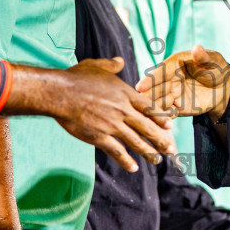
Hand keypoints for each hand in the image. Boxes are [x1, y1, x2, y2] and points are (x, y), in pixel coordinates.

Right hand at [55, 58, 174, 173]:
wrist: (59, 93)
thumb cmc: (76, 78)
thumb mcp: (97, 66)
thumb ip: (111, 65)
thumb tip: (120, 61)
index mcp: (125, 93)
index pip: (149, 108)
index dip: (160, 118)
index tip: (169, 126)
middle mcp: (122, 110)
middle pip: (147, 127)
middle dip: (161, 140)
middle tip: (170, 149)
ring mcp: (112, 125)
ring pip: (136, 141)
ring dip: (148, 153)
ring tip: (157, 160)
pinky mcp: (99, 137)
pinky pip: (117, 151)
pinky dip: (126, 161)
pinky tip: (134, 168)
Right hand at [137, 46, 229, 121]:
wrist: (224, 87)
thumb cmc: (216, 68)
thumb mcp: (213, 61)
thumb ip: (203, 57)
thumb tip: (197, 48)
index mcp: (175, 64)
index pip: (161, 71)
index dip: (151, 79)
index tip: (140, 86)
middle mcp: (170, 79)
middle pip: (156, 88)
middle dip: (147, 96)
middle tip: (136, 105)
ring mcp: (172, 93)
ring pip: (159, 101)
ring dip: (152, 108)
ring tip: (145, 116)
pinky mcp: (177, 107)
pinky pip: (168, 113)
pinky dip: (162, 118)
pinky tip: (158, 124)